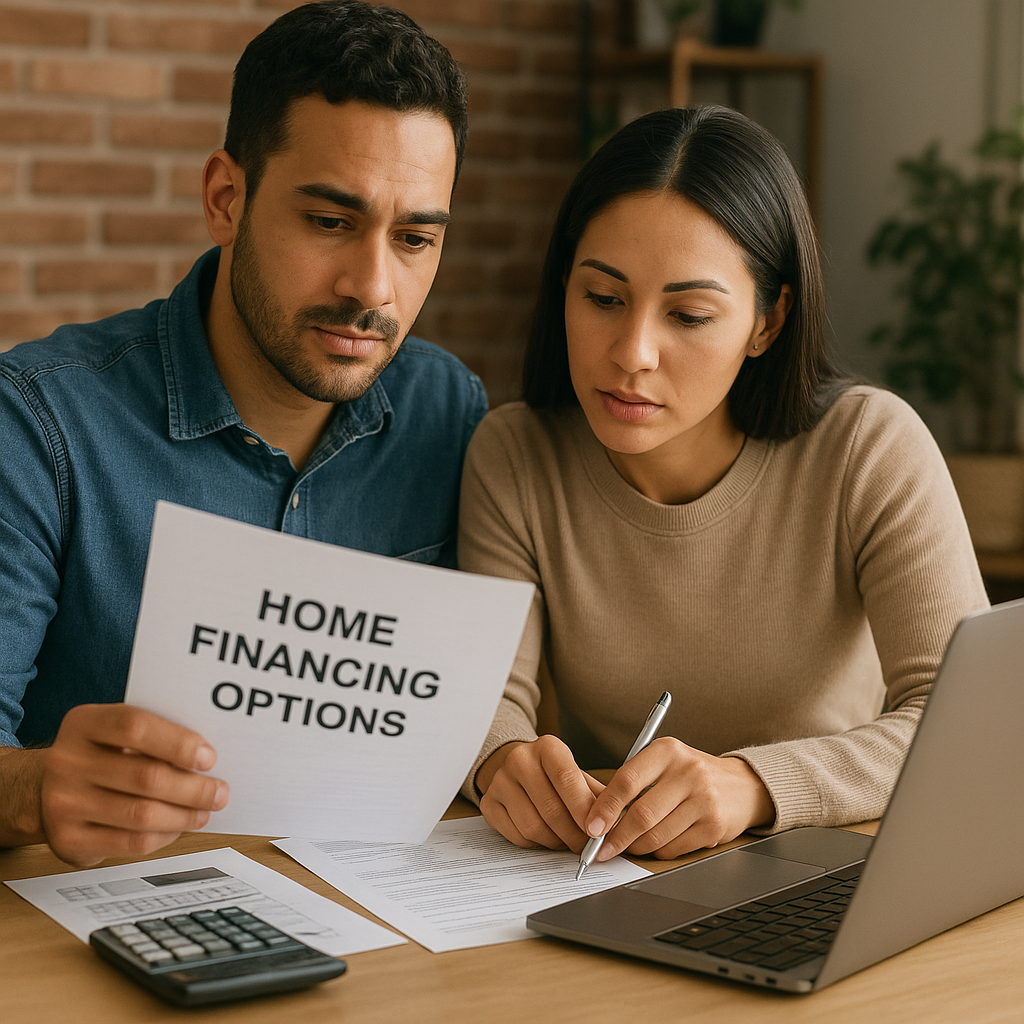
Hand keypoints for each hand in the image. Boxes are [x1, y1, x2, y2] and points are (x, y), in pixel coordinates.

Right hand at [39, 704, 228, 866]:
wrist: (48, 789)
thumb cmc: (101, 755)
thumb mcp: (115, 733)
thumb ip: (155, 736)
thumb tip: (207, 759)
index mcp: (84, 723)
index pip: (134, 727)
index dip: (178, 743)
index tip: (208, 758)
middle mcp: (67, 761)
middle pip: (146, 777)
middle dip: (194, 788)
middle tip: (220, 792)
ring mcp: (63, 803)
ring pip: (143, 815)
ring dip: (185, 815)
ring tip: (205, 811)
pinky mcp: (69, 840)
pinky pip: (131, 844)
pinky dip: (164, 836)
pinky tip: (178, 827)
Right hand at [477, 735, 603, 852]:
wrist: (518, 766)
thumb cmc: (554, 774)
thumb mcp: (578, 775)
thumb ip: (597, 797)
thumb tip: (618, 824)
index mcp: (546, 747)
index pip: (566, 778)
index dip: (584, 809)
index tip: (598, 831)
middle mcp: (519, 760)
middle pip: (550, 808)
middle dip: (574, 835)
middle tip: (588, 847)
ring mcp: (500, 782)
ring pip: (533, 826)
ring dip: (556, 842)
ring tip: (569, 843)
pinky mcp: (489, 804)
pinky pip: (517, 836)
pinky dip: (537, 845)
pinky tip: (548, 838)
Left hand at [585, 737, 774, 860]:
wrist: (741, 786)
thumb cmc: (689, 775)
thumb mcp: (663, 763)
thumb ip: (634, 781)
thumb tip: (600, 816)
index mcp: (667, 750)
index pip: (627, 780)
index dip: (605, 807)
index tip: (591, 826)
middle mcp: (688, 772)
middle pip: (641, 814)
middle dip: (616, 837)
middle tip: (602, 848)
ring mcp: (704, 799)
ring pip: (656, 835)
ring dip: (635, 847)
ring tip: (627, 846)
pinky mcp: (714, 826)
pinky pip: (674, 848)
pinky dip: (658, 851)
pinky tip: (655, 844)